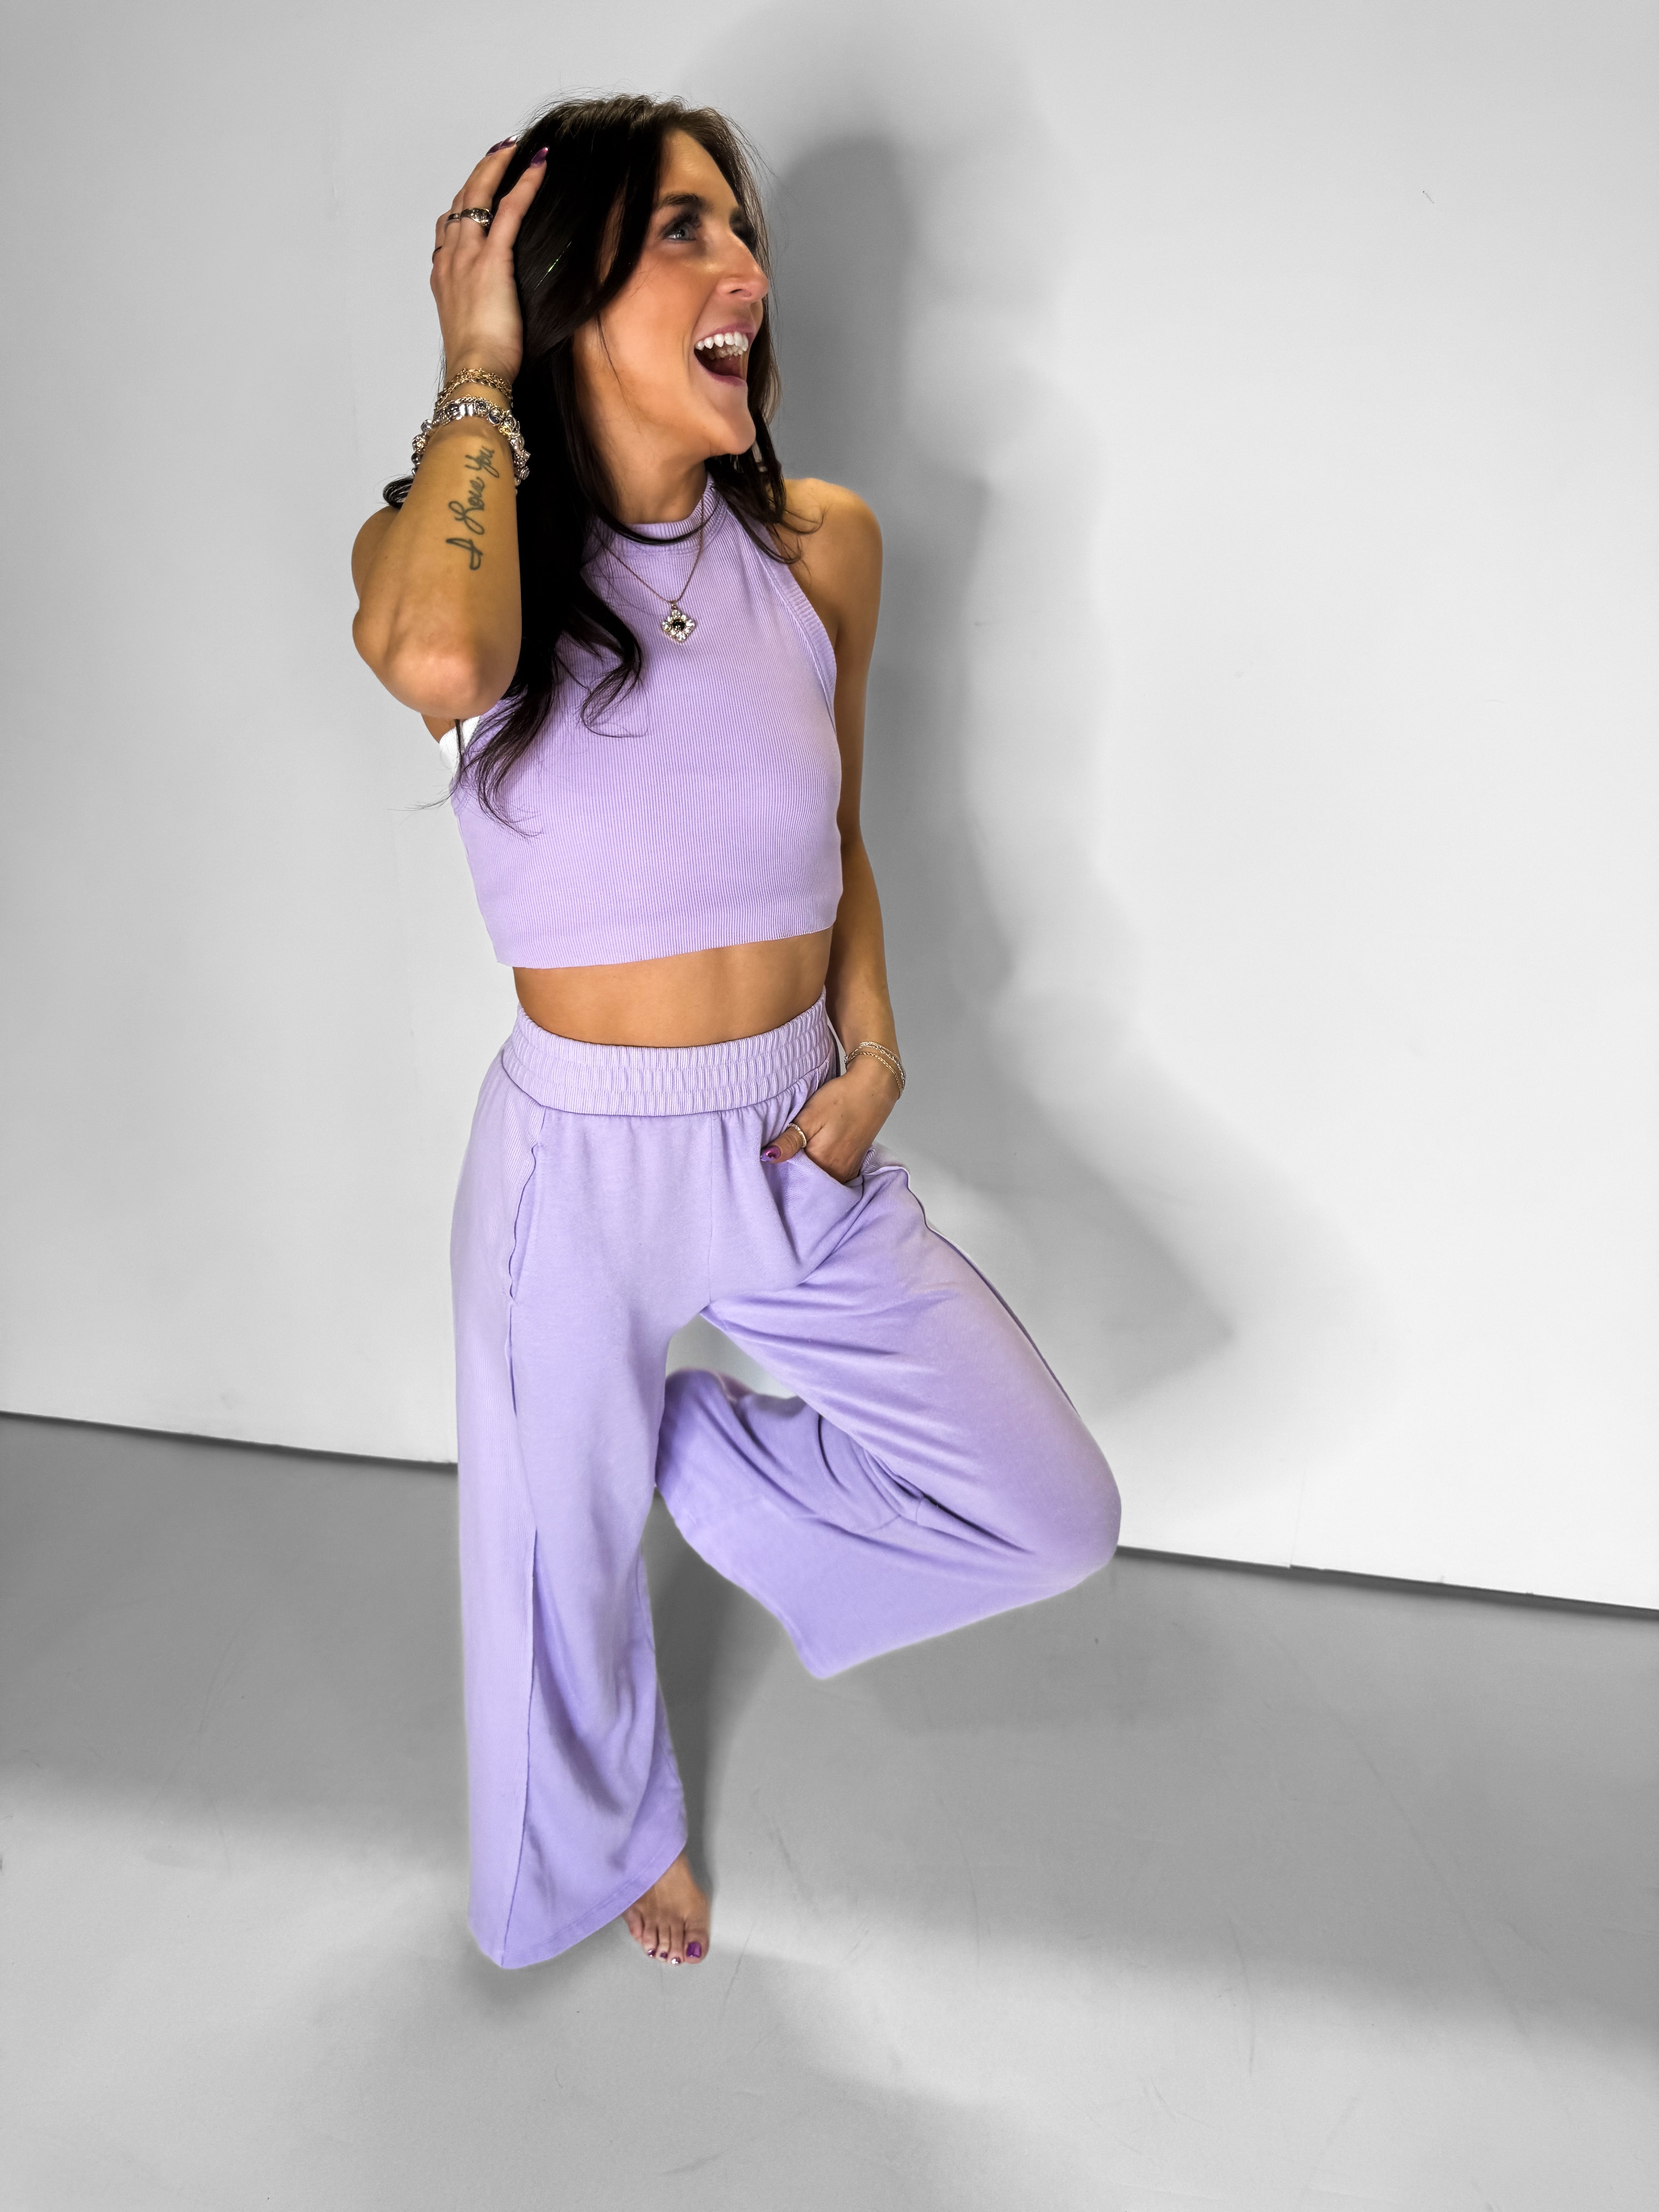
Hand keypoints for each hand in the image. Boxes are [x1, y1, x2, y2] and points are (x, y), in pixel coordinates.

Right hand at [429, 138, 546, 383]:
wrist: (475, 374)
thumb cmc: (479, 363)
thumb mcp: (472, 327)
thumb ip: (479, 306)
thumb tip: (495, 306)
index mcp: (443, 276)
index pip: (449, 227)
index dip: (464, 202)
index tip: (479, 188)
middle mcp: (450, 259)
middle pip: (461, 201)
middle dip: (480, 172)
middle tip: (500, 151)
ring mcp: (467, 257)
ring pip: (478, 194)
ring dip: (497, 167)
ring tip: (516, 149)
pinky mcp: (492, 261)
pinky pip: (508, 210)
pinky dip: (524, 183)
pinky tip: (539, 166)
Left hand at [761, 1054, 900, 1183]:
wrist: (872, 1089)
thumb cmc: (841, 1099)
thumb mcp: (809, 1116)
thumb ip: (789, 1141)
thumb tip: (768, 1157)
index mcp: (821, 1162)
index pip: (791, 1176)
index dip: (780, 1167)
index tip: (774, 1154)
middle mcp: (835, 1172)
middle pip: (806, 1181)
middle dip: (793, 1170)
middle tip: (786, 1150)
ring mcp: (846, 1171)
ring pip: (818, 1178)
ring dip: (808, 1169)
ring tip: (802, 1150)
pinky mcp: (852, 1166)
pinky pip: (831, 1175)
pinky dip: (821, 1168)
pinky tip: (817, 1153)